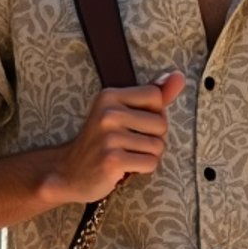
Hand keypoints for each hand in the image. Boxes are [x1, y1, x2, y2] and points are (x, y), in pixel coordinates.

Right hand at [50, 72, 186, 203]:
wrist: (69, 172)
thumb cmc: (101, 141)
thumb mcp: (121, 111)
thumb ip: (152, 94)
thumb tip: (178, 76)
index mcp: (110, 96)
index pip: (155, 97)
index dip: (153, 114)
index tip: (135, 124)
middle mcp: (108, 113)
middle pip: (161, 124)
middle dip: (153, 138)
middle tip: (129, 144)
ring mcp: (109, 137)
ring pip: (158, 146)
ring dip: (147, 155)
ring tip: (127, 155)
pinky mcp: (113, 160)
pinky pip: (150, 163)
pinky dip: (143, 169)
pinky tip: (126, 167)